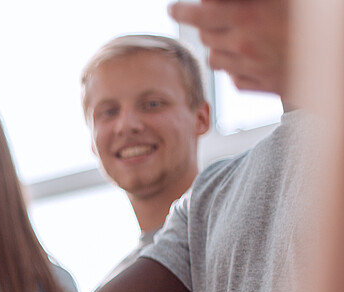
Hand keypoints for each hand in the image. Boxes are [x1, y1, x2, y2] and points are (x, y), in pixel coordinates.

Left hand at [169, 0, 289, 95]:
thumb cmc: (315, 10)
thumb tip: (207, 1)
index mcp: (248, 16)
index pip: (197, 15)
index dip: (181, 11)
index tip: (174, 9)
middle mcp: (245, 45)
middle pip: (205, 37)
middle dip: (205, 25)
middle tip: (214, 17)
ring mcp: (257, 68)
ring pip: (215, 60)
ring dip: (219, 48)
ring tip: (234, 36)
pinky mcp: (270, 85)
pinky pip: (235, 80)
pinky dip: (236, 69)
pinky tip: (250, 59)